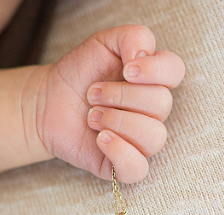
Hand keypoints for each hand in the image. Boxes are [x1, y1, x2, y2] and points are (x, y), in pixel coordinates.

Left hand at [35, 25, 184, 182]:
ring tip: (92, 116)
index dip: (156, 70)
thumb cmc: (79, 73)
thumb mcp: (103, 42)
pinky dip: (120, 152)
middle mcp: (152, 112)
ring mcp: (140, 140)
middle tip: (92, 94)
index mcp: (152, 80)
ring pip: (155, 137)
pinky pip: (138, 168)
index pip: (175, 72)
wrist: (47, 101)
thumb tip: (144, 56)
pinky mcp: (123, 164)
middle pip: (162, 104)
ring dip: (117, 121)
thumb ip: (132, 37)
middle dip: (120, 95)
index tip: (126, 69)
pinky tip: (100, 139)